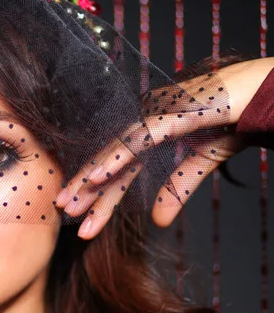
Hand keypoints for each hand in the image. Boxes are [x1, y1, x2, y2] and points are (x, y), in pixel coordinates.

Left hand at [54, 57, 273, 238]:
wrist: (271, 89)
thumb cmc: (237, 117)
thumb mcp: (202, 161)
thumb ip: (178, 188)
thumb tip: (158, 222)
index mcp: (151, 131)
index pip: (120, 170)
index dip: (100, 197)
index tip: (81, 222)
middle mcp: (147, 121)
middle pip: (111, 162)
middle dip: (86, 191)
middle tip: (61, 212)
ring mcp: (158, 114)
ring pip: (117, 152)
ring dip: (92, 179)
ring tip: (70, 204)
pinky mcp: (174, 111)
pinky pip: (141, 139)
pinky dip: (117, 158)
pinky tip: (97, 177)